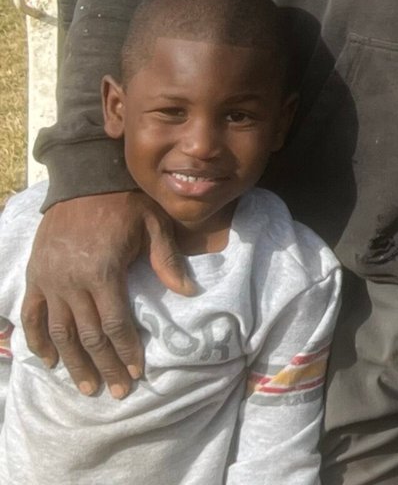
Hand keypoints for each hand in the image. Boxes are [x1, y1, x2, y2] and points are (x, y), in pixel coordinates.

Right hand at [22, 191, 191, 397]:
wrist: (83, 181)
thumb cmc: (125, 202)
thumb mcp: (153, 224)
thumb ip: (166, 260)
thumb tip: (189, 292)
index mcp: (102, 271)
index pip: (115, 323)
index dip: (126, 350)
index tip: (138, 371)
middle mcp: (71, 282)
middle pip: (88, 335)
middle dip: (105, 365)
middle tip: (118, 391)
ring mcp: (49, 280)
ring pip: (60, 332)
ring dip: (73, 363)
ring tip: (87, 387)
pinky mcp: (36, 276)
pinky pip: (33, 315)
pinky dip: (38, 340)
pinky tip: (50, 361)